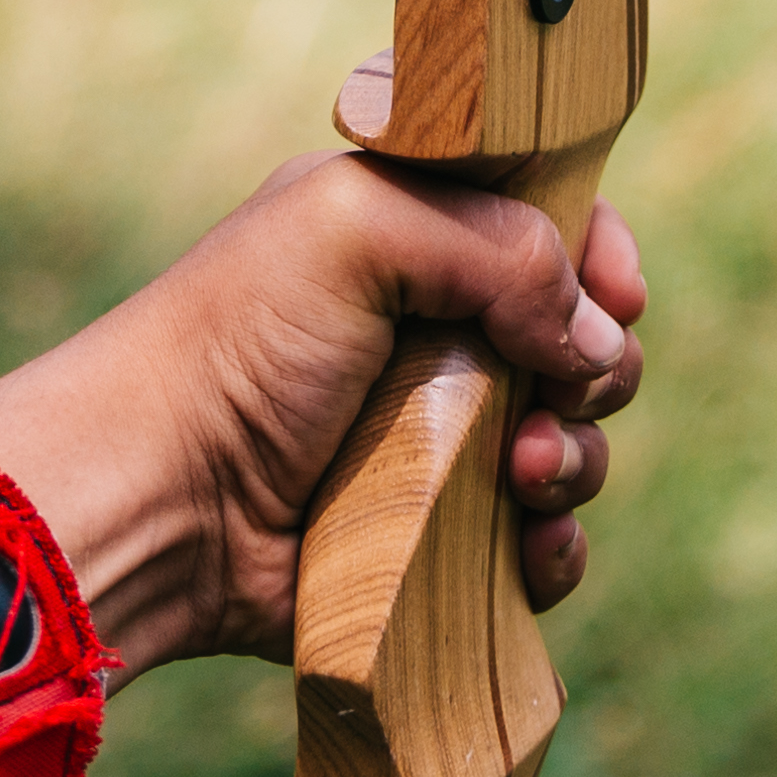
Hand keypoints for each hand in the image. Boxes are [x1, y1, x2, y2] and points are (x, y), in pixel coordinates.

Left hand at [0, 133, 646, 676]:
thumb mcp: (356, 227)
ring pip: (571, 447)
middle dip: (597, 370)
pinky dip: (553, 550)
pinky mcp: (433, 543)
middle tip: (551, 394)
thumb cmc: (238, 344)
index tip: (616, 293)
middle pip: (582, 343)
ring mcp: (437, 445)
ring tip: (520, 475)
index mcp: (412, 238)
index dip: (600, 256)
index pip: (551, 228)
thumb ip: (500, 246)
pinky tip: (526, 548)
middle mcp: (432, 337)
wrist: (159, 499)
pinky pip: (538, 549)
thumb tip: (595, 340)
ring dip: (576, 460)